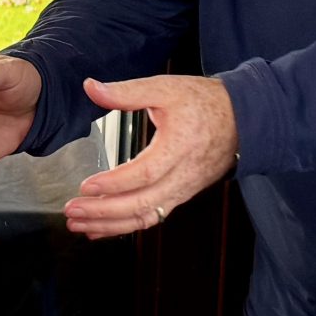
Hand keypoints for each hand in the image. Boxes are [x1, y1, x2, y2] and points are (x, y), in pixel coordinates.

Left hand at [63, 74, 238, 239]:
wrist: (242, 118)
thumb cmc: (205, 103)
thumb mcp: (166, 88)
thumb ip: (126, 91)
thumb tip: (91, 87)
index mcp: (179, 147)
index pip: (144, 174)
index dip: (114, 183)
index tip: (87, 186)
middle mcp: (183, 176)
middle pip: (142, 204)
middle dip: (104, 212)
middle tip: (72, 211)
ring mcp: (184, 190)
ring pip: (146, 217)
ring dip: (111, 225)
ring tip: (79, 225)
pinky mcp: (181, 195)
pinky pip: (152, 217)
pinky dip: (124, 226)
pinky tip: (101, 227)